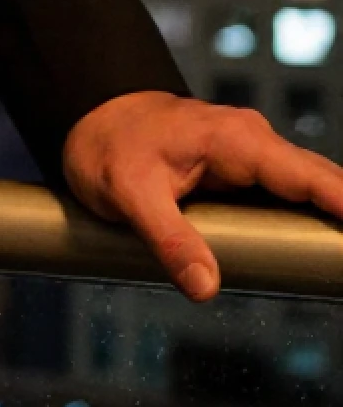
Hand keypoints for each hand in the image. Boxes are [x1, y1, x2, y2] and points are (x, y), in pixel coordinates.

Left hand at [63, 88, 342, 300]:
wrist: (88, 118)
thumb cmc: (107, 146)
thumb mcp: (129, 194)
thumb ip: (168, 240)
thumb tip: (206, 288)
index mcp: (235, 140)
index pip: (310, 177)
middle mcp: (252, 142)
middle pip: (321, 183)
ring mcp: (250, 156)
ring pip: (307, 191)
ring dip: (333, 219)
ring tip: (339, 262)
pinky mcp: (242, 172)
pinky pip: (286, 196)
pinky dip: (309, 218)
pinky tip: (325, 246)